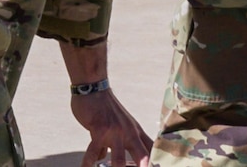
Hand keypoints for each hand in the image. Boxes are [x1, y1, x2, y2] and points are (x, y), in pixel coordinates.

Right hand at [58, 40, 148, 165]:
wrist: (93, 87)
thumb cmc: (104, 106)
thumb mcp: (117, 123)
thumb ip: (113, 142)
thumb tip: (102, 157)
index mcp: (136, 132)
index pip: (151, 150)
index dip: (157, 162)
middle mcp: (128, 133)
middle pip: (143, 157)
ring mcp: (114, 133)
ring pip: (119, 159)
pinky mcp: (98, 130)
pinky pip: (93, 151)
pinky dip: (88, 161)